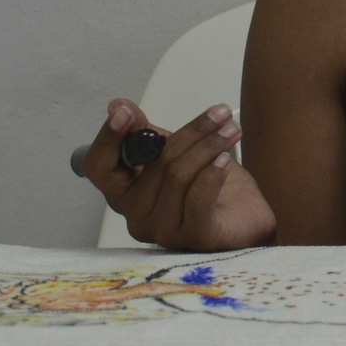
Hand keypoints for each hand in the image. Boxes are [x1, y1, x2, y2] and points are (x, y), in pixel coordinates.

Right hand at [80, 99, 277, 250]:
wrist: (246, 218)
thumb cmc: (208, 186)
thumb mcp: (175, 151)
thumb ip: (145, 133)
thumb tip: (118, 106)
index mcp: (124, 192)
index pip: (98, 167)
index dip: (108, 139)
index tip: (126, 113)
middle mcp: (136, 215)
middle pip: (155, 162)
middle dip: (191, 132)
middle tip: (220, 113)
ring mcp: (162, 231)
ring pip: (178, 176)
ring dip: (209, 146)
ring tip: (230, 130)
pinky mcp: (193, 239)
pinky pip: (197, 200)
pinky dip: (211, 174)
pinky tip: (224, 159)